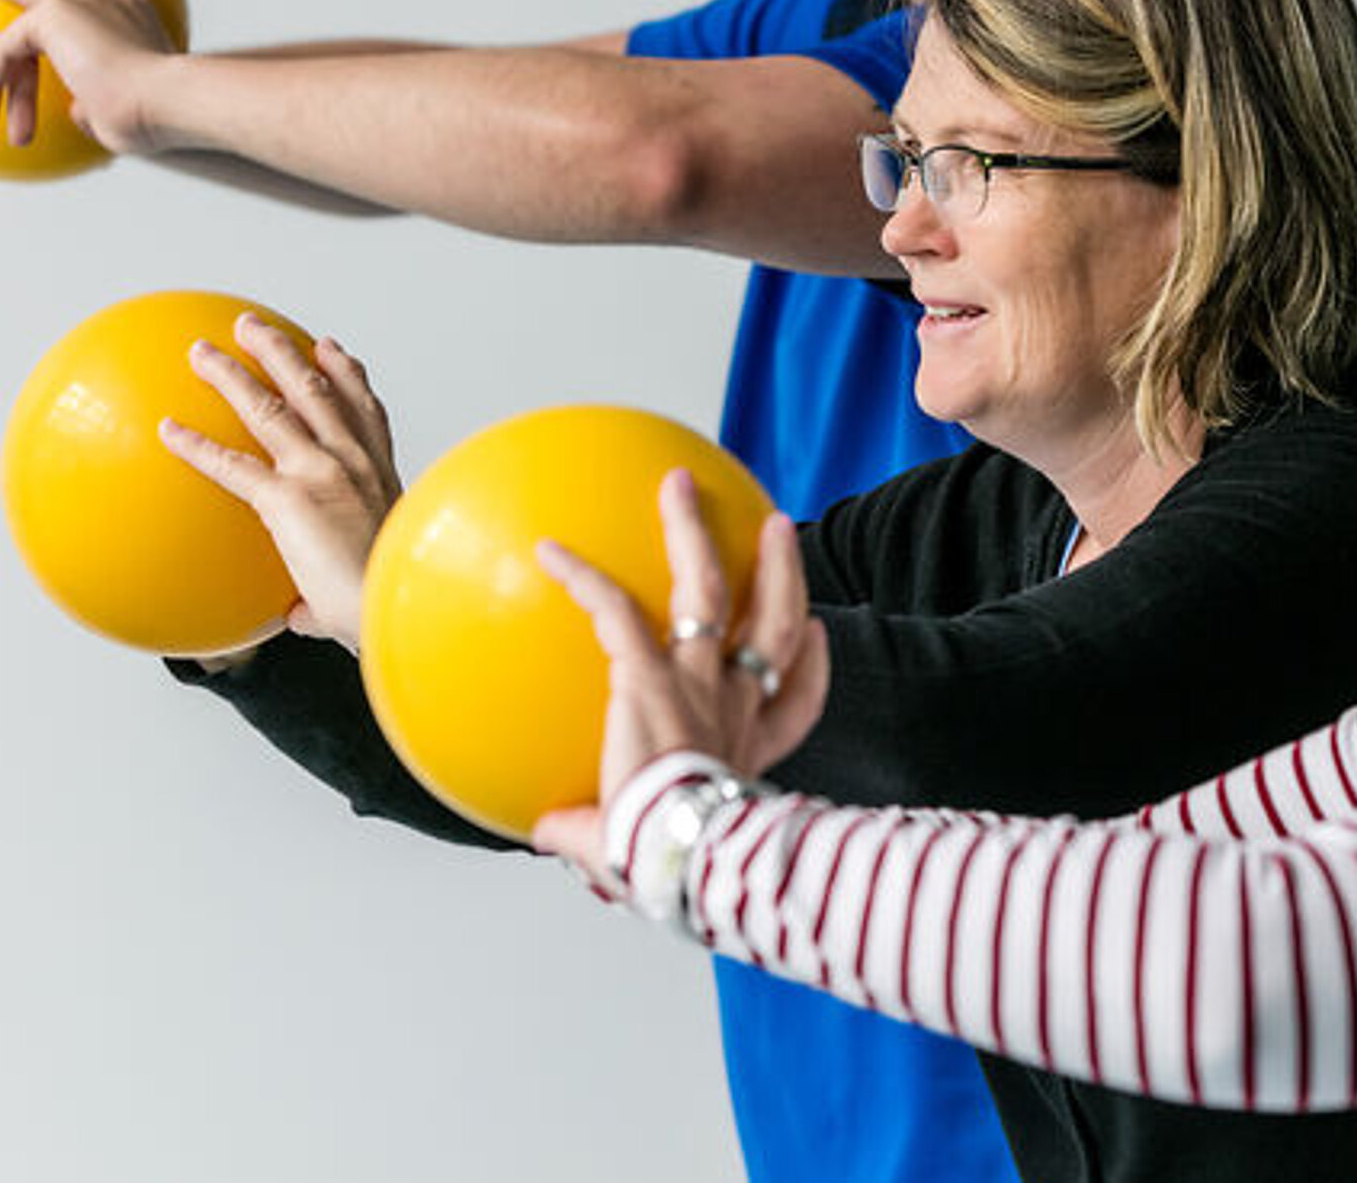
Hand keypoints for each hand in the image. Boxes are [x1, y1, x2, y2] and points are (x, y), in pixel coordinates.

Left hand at [159, 315, 398, 649]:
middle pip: (317, 389)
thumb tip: (301, 615)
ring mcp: (323, 472)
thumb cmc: (395, 603)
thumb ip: (327, 595)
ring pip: (272, 406)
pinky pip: (231, 466)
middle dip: (283, 353)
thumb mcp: (372, 585)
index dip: (346, 376)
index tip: (329, 350)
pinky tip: (168, 430)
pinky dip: (196, 446)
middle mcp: (356, 462)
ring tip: (204, 351)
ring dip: (234, 372)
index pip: (365, 414)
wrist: (409, 606)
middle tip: (255, 329)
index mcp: (383, 478)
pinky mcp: (289, 498)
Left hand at [529, 470, 825, 871]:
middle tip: (775, 530)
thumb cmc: (671, 868)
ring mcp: (697, 684)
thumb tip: (550, 834)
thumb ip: (592, 835)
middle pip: (770, 625)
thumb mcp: (639, 854)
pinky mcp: (650, 675)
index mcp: (745, 750)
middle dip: (778, 572)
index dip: (807, 665)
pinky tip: (547, 550)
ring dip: (693, 534)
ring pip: (709, 591)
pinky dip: (581, 578)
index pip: (791, 703)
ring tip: (682, 489)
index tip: (809, 636)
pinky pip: (615, 609)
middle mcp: (732, 707)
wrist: (681, 855)